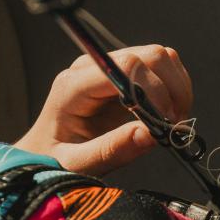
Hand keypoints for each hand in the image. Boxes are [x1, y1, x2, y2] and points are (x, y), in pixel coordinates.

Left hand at [15, 43, 192, 175]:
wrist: (43, 154)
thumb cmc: (52, 160)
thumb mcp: (76, 164)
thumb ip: (110, 150)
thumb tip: (151, 134)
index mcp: (73, 85)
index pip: (127, 67)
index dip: (155, 91)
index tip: (167, 124)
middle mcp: (91, 67)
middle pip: (149, 55)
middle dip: (171, 89)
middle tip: (174, 125)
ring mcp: (109, 67)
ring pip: (160, 57)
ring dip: (177, 88)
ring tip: (172, 122)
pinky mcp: (123, 74)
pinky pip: (160, 67)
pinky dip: (174, 89)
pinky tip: (167, 115)